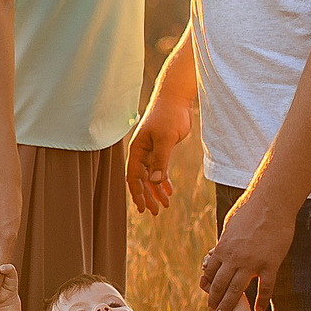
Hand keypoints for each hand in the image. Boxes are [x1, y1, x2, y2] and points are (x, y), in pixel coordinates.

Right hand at [126, 94, 191, 214]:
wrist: (175, 97)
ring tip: (164, 205)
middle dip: (147, 196)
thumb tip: (156, 182)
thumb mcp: (166, 138)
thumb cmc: (169, 115)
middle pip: (141, 179)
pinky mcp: (161, 148)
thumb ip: (161, 160)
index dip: (137, 194)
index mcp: (137, 150)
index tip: (144, 208)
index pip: (134, 177)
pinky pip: (159, 169)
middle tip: (155, 212)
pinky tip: (169, 191)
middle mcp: (141, 152)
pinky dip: (163, 180)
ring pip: (151, 176)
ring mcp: (151, 150)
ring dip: (156, 191)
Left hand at [199, 187, 295, 310]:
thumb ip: (225, 241)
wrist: (272, 203)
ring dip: (229, 304)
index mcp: (223, 248)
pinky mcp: (271, 264)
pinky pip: (265, 287)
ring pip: (237, 289)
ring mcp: (252, 262)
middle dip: (215, 300)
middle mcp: (234, 258)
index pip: (210, 271)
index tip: (208, 292)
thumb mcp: (229, 226)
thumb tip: (219, 250)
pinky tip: (258, 310)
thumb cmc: (250, 210)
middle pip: (220, 285)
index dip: (208, 284)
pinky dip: (261, 300)